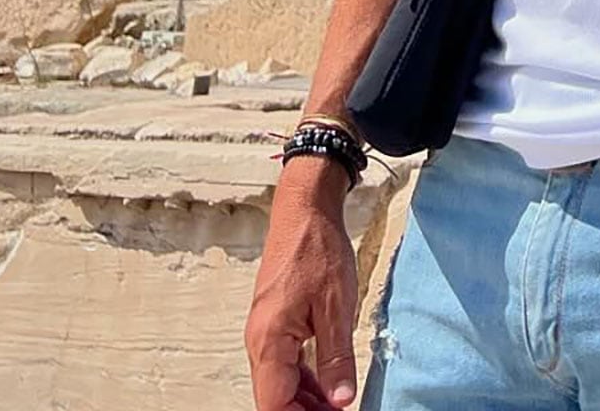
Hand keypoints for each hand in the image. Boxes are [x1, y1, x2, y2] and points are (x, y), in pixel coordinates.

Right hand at [247, 159, 362, 410]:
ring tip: (336, 404)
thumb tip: (340, 401)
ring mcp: (264, 332)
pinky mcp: (274, 322)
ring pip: (279, 383)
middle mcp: (259, 341)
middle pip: (275, 398)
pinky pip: (284, 363)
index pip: (275, 404)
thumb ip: (337, 358)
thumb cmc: (317, 249)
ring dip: (304, 400)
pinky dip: (304, 379)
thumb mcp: (337, 306)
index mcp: (269, 341)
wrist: (304, 209)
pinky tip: (326, 385)